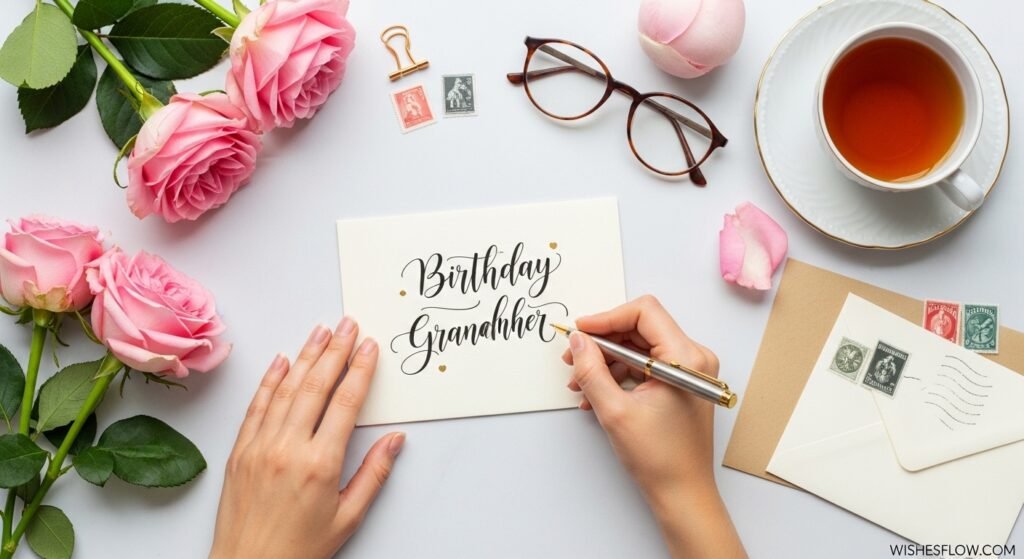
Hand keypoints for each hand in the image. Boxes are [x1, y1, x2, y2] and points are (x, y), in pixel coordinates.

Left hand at [210, 318, 403, 558]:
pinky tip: (282, 360)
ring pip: (286, 389)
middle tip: (348, 325)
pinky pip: (257, 405)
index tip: (369, 347)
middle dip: (335, 351)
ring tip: (321, 331)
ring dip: (306, 356)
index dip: (360, 370)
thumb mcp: (348, 517)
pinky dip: (270, 380)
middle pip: (316, 386)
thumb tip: (395, 441)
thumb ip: (373, 474)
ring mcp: (260, 446)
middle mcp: (287, 448)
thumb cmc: (298, 549)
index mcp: (319, 464)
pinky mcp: (239, 451)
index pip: (345, 403)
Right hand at [562, 295, 744, 558]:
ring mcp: (689, 370)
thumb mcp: (615, 411)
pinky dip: (618, 372)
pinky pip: (645, 364)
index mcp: (686, 358)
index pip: (644, 312)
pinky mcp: (681, 382)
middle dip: (603, 341)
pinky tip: (596, 393)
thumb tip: (577, 341)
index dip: (607, 317)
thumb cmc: (660, 458)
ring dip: (607, 359)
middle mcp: (694, 357)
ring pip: (639, 346)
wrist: (682, 493)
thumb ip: (591, 370)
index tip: (580, 331)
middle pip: (640, 327)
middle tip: (573, 357)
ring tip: (580, 382)